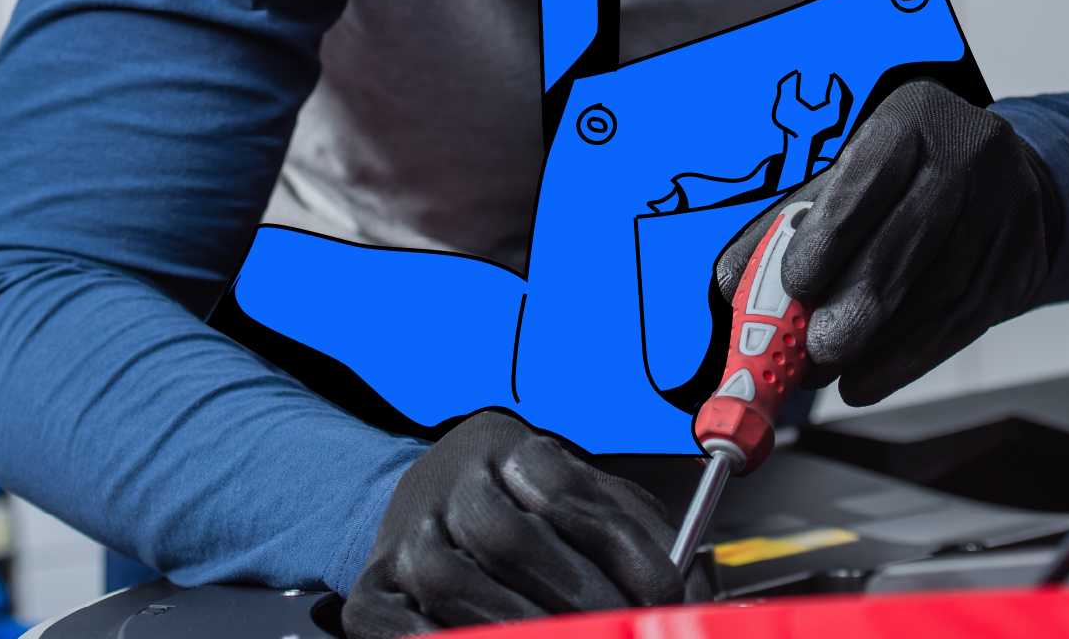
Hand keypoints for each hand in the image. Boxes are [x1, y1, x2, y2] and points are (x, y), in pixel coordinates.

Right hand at [343, 410, 705, 635]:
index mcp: (511, 447)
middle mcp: (451, 480)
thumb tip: (695, 595)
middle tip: (621, 630)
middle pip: (509, 538)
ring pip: (450, 580)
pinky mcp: (373, 585)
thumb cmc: (527, 510)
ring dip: (515, 625)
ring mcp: (405, 532)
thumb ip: (640, 539)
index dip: (625, 550)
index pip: (569, 492)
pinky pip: (394, 621)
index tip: (667, 596)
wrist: (433, 504)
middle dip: (577, 599)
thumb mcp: (587, 503)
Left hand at [715, 78, 1060, 407]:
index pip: (868, 178)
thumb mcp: (852, 176)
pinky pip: (961, 323)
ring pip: (936, 291)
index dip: (829, 237)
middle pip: (909, 239)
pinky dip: (906, 359)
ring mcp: (1004, 211)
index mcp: (913, 119)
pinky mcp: (1018, 264)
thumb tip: (735, 282)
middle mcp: (967, 156)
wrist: (1007, 179)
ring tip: (825, 369)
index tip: (793, 284)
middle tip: (813, 348)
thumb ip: (793, 225)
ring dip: (875, 343)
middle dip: (855, 302)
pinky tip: (865, 379)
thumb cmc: (909, 176)